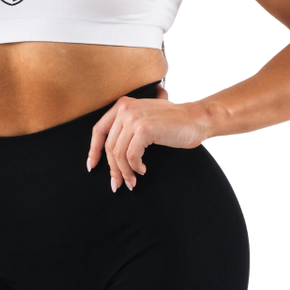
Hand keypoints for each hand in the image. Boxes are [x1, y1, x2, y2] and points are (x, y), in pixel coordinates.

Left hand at [86, 80, 205, 190]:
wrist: (197, 119)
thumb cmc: (173, 122)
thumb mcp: (145, 117)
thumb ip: (128, 126)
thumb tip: (111, 154)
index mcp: (122, 105)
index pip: (99, 130)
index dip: (94, 151)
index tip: (92, 166)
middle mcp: (125, 109)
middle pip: (109, 146)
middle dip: (112, 169)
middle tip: (117, 184)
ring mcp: (134, 118)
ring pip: (119, 154)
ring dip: (124, 172)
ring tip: (131, 182)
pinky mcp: (144, 129)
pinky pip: (131, 156)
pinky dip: (135, 168)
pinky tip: (143, 170)